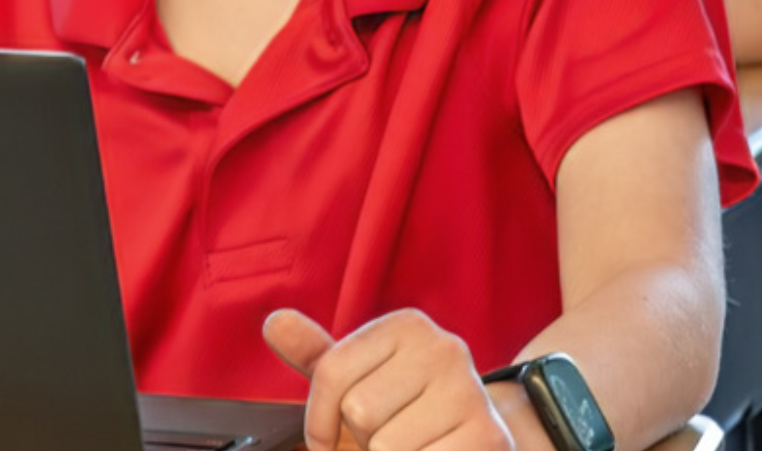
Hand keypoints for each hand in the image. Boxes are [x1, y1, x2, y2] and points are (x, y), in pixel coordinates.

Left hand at [266, 308, 512, 450]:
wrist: (476, 437)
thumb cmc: (408, 410)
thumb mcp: (361, 379)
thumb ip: (317, 356)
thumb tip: (274, 322)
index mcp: (407, 326)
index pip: (331, 372)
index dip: (319, 420)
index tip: (327, 437)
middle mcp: (444, 348)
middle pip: (360, 411)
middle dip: (366, 439)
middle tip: (393, 434)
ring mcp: (470, 392)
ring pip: (387, 445)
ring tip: (415, 445)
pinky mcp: (488, 438)